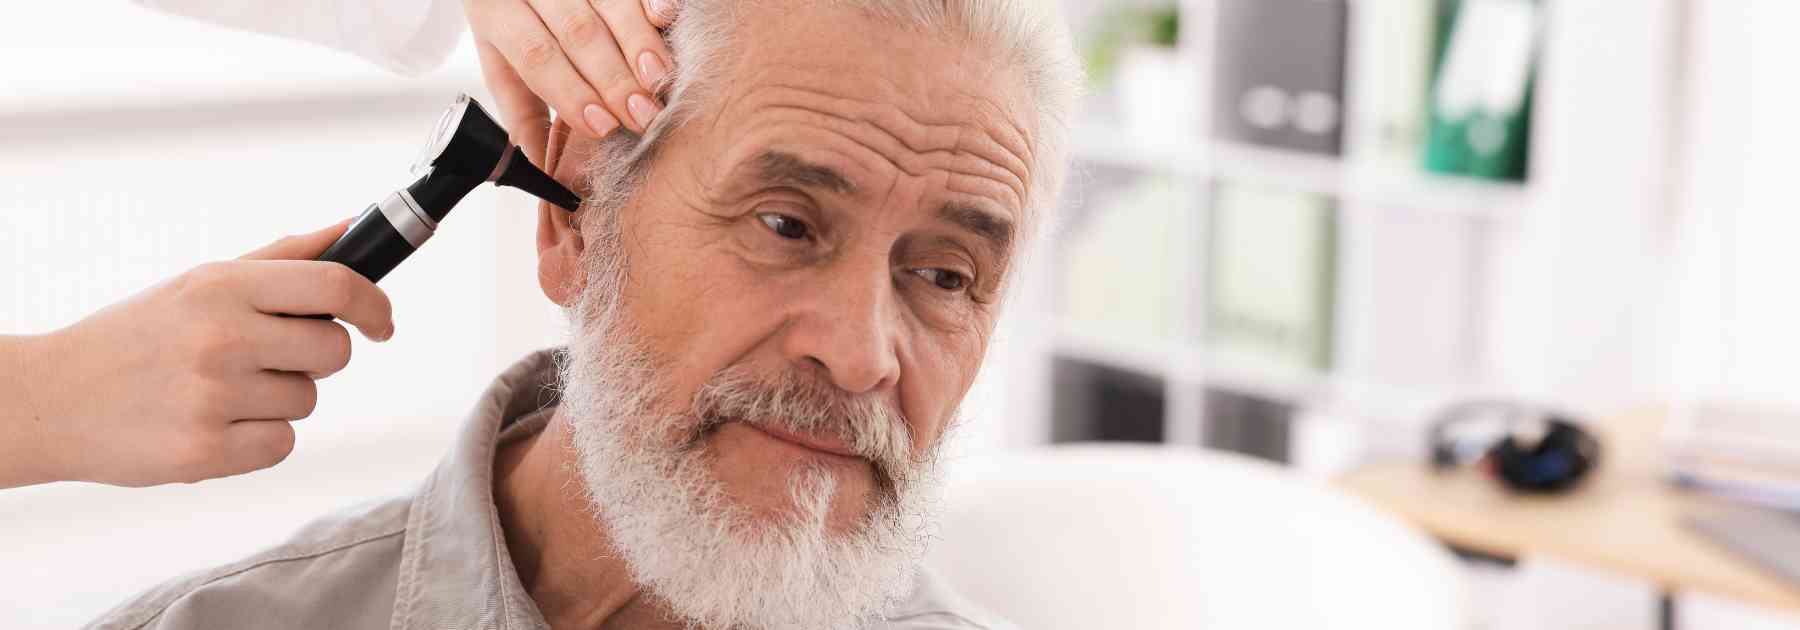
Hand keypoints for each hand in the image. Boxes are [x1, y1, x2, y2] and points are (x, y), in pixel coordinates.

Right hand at [0, 220, 394, 487]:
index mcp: (223, 287)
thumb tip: (354, 226)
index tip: (382, 323)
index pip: (335, 286)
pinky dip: (259, 439)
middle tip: (271, 357)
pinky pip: (282, 444)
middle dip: (318, 358)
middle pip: (334, 352)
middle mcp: (221, 337)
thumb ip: (285, 257)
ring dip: (278, 399)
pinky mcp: (205, 451)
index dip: (375, 305)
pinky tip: (214, 423)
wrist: (52, 398)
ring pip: (307, 401)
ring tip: (220, 390)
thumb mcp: (202, 282)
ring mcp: (213, 397)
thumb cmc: (141, 335)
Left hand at [466, 0, 678, 165]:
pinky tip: (665, 19)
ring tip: (658, 79)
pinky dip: (651, 0)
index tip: (603, 125)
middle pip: (577, 32)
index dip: (571, 92)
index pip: (536, 55)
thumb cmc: (510, 16)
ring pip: (609, 2)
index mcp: (495, 12)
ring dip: (638, 43)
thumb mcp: (500, 63)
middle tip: (642, 114)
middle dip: (613, 77)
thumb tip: (541, 173)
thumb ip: (522, 114)